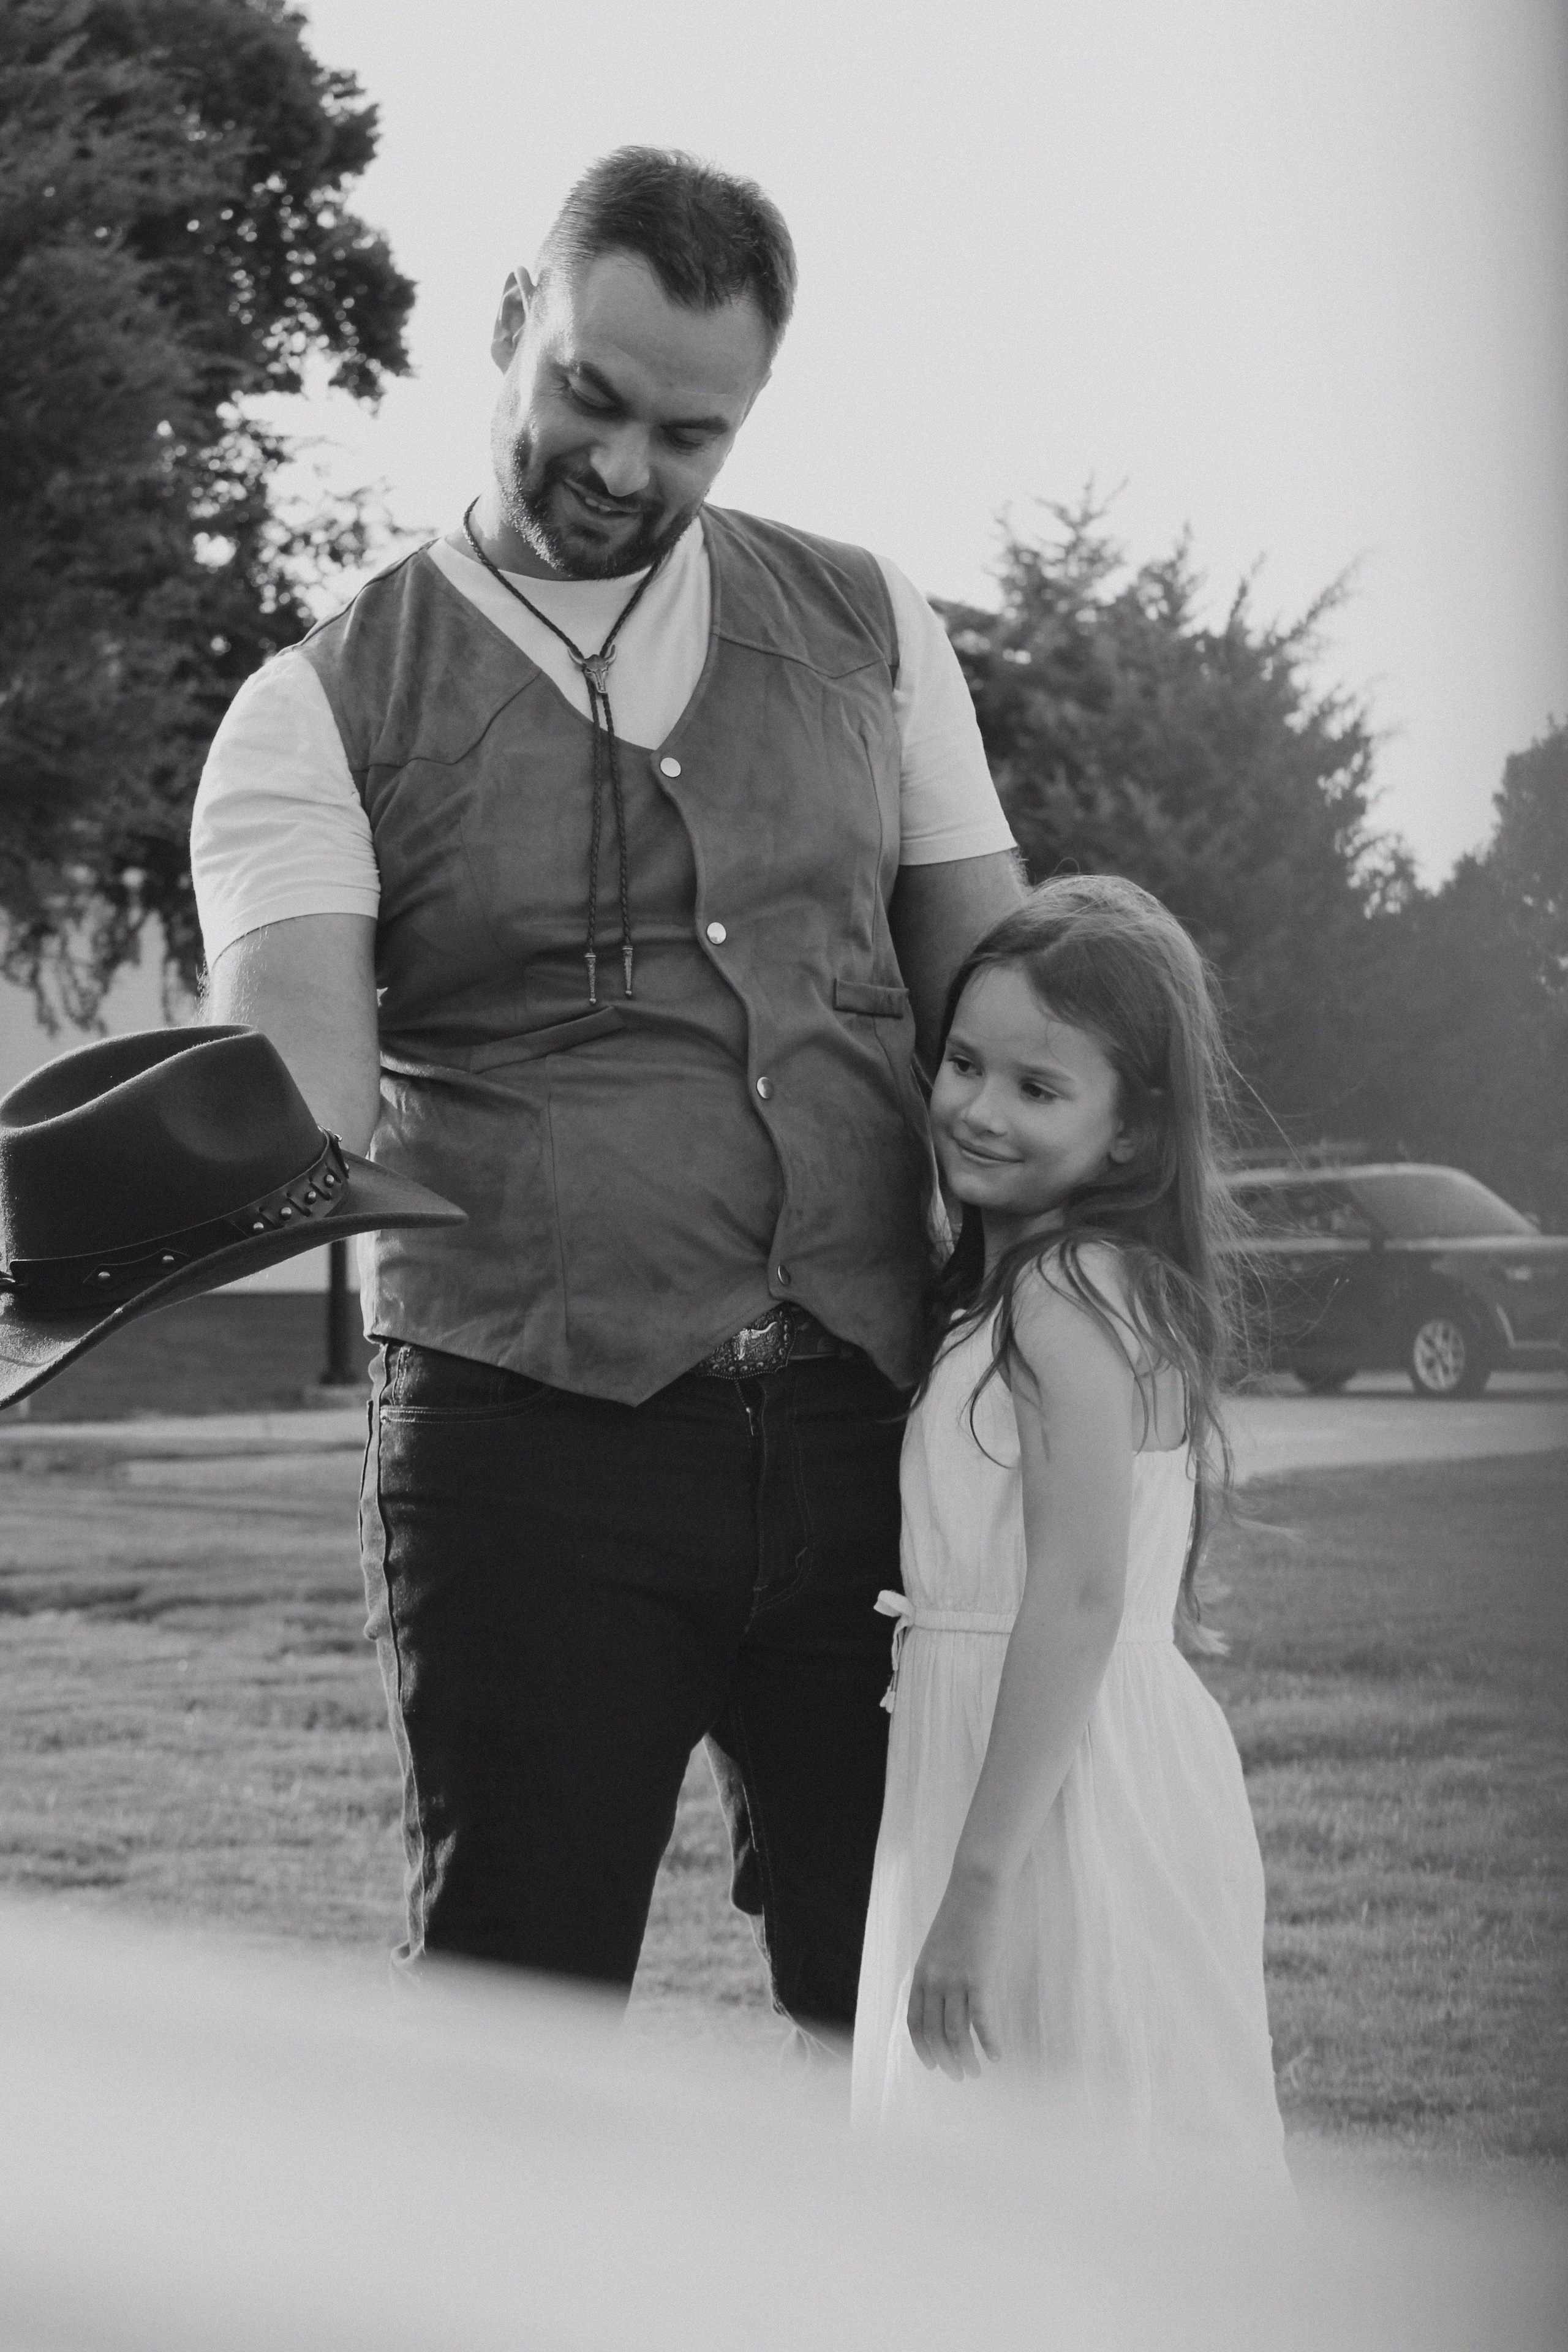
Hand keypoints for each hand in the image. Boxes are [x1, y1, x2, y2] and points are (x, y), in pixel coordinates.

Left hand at [907, 1869, 1007, 2081]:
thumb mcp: (941, 1943)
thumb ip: (940, 1969)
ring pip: (956, 2032)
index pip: (914, 2021)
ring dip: (966, 2058)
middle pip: (933, 2032)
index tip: (932, 2066)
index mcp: (922, 1971)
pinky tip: (997, 2055)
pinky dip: (988, 2042)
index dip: (922, 2047)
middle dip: (945, 2060)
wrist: (978, 1883)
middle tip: (960, 2076)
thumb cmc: (965, 1910)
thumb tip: (946, 1994)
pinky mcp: (979, 1975)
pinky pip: (981, 2019)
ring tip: (977, 2072)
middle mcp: (934, 1979)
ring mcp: (955, 1978)